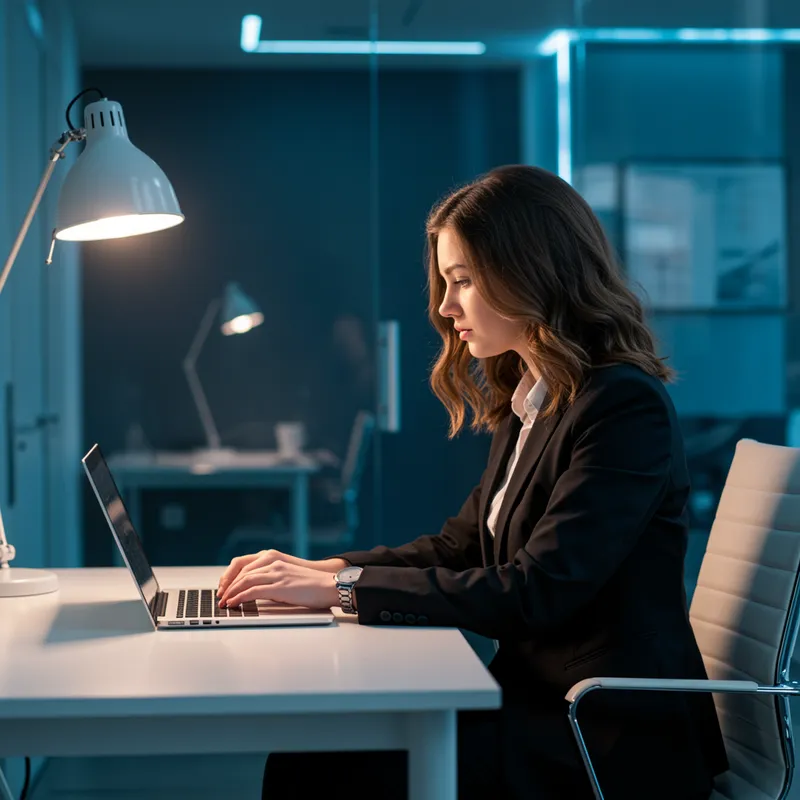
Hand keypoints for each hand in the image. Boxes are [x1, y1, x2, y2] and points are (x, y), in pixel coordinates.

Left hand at [218, 550, 345, 597]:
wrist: (329, 585)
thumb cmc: (312, 584)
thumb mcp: (288, 576)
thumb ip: (272, 578)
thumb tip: (256, 590)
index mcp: (274, 558)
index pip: (244, 564)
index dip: (230, 575)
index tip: (223, 586)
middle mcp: (273, 563)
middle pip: (241, 571)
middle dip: (228, 585)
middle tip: (220, 596)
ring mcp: (276, 573)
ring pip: (245, 580)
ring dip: (231, 592)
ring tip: (224, 602)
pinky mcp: (280, 586)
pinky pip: (253, 591)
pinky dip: (240, 598)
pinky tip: (234, 603)